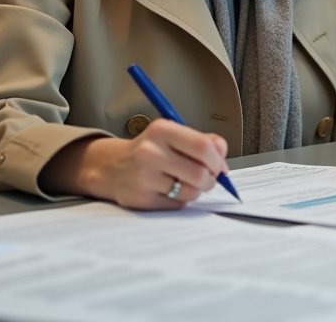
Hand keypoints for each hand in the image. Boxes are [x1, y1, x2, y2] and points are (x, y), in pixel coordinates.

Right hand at [40, 119, 228, 209]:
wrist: (112, 167)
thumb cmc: (150, 150)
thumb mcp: (174, 135)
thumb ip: (203, 141)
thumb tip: (223, 157)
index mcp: (162, 130)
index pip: (203, 147)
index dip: (218, 160)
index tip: (220, 166)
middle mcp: (150, 152)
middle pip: (200, 173)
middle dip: (210, 179)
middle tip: (208, 178)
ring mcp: (144, 177)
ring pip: (191, 192)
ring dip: (195, 191)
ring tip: (184, 183)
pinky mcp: (142, 199)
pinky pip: (177, 205)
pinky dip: (180, 200)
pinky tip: (169, 190)